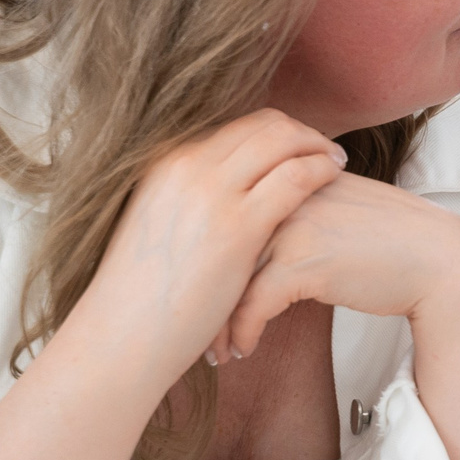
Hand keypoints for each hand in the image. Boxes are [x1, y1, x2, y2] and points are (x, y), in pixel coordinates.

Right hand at [77, 110, 346, 385]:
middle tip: (324, 149)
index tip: (297, 144)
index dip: (275, 131)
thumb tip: (224, 186)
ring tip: (337, 162)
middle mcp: (186, 166)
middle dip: (301, 132)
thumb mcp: (158, 222)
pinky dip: (321, 170)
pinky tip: (334, 180)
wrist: (122, 335)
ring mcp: (211, 192)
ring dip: (317, 146)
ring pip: (282, 140)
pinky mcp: (238, 225)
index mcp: (164, 162)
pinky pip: (296, 176)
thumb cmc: (142, 293)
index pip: (236, 126)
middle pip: (263, 124)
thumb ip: (187, 195)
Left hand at [212, 172, 459, 361]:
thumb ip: (291, 205)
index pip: (222, 211)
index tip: (197, 292)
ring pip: (226, 279)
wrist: (438, 259)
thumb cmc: (389, 239)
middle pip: (216, 246)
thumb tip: (249, 233)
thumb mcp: (335, 205)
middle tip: (194, 329)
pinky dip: (243, 333)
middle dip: (200, 295)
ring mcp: (291, 225)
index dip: (202, 257)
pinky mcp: (304, 261)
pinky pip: (252, 304)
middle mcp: (283, 193)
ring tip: (216, 350)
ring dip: (216, 323)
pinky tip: (244, 350)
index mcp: (286, 173)